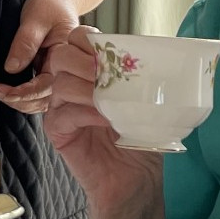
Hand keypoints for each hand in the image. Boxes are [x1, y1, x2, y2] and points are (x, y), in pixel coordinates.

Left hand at [0, 0, 83, 108]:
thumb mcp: (36, 18)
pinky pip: (40, 93)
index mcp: (69, 58)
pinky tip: (8, 92)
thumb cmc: (50, 3)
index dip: (22, 93)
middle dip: (19, 101)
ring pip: (43, 101)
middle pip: (46, 99)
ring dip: (21, 102)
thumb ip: (25, 43)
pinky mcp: (51, 73)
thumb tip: (11, 69)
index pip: (47, 86)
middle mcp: (67, 70)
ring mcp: (60, 74)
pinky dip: (25, 97)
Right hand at [21, 27, 165, 218]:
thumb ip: (142, 76)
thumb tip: (162, 53)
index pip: (78, 38)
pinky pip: (62, 114)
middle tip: (107, 75)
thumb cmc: (142, 137)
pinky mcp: (58, 131)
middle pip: (61, 55)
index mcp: (89, 70)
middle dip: (84, 60)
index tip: (113, 52)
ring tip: (111, 101)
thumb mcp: (146, 100)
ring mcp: (60, 107)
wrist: (136, 180)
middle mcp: (70, 84)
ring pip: (61, 83)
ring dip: (89, 88)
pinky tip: (106, 121)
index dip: (90, 39)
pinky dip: (86, 113)